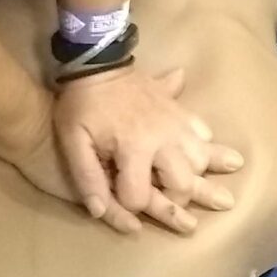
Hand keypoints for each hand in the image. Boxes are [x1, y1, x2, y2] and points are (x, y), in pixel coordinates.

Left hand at [16, 64, 243, 234]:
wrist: (97, 63)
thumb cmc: (81, 107)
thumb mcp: (73, 143)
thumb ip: (86, 178)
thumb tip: (99, 212)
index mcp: (134, 147)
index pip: (140, 197)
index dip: (129, 206)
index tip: (120, 197)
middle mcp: (163, 137)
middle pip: (183, 183)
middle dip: (173, 199)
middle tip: (162, 198)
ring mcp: (176, 122)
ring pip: (202, 159)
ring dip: (194, 174)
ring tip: (185, 180)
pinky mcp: (181, 110)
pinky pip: (204, 133)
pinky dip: (203, 146)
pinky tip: (197, 151)